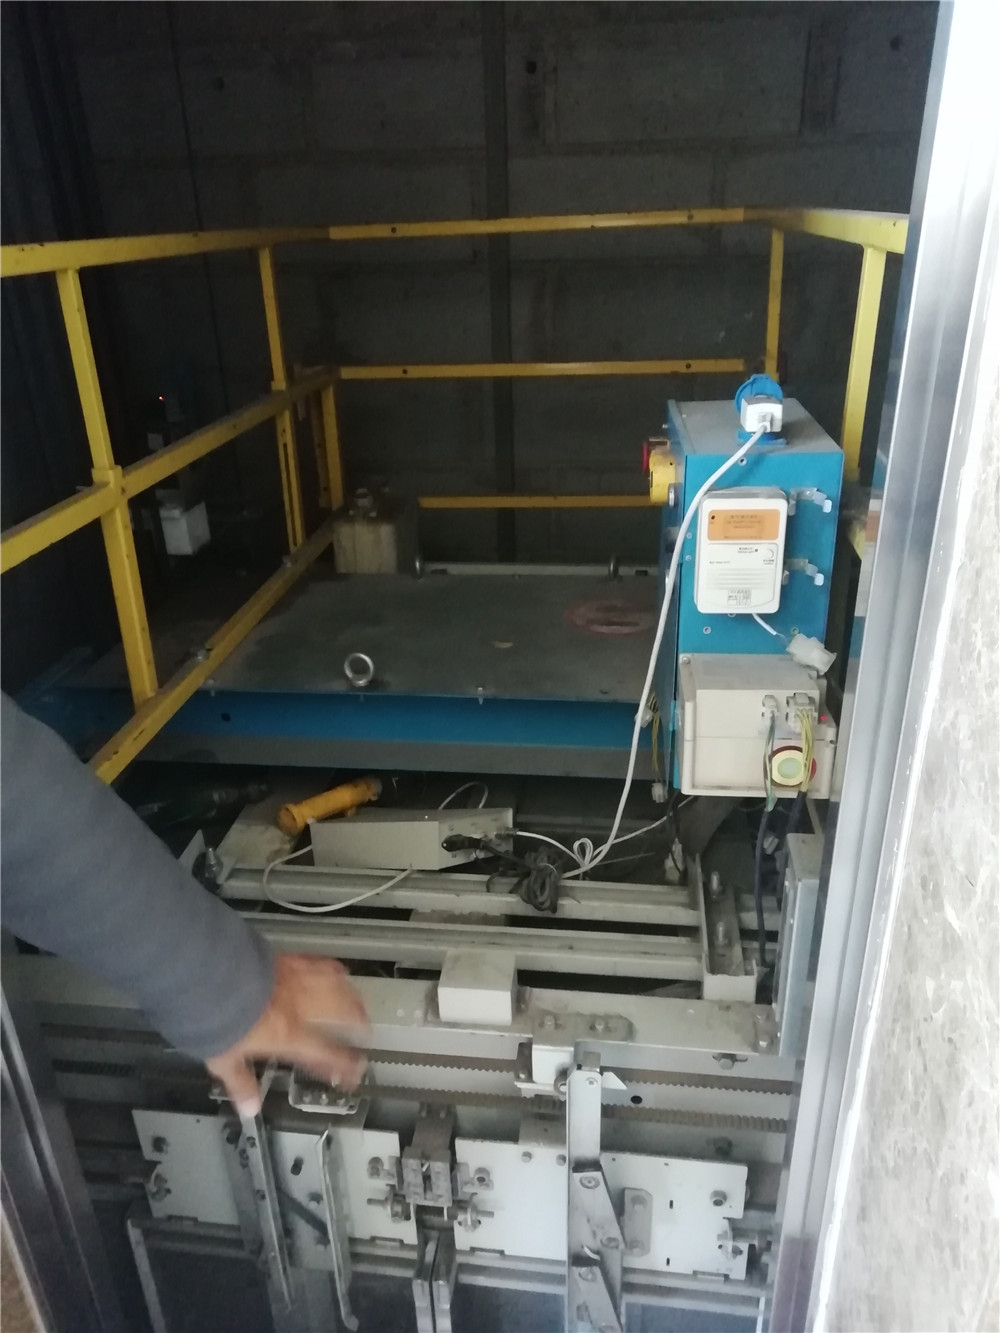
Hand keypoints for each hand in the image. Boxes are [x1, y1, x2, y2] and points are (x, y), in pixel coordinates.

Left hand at [206, 953, 369, 1116]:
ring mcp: (296, 982)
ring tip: (359, 1002)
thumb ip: (241, 1083)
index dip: (346, 1066)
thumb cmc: (219, 1016)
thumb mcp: (225, 1060)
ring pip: (336, 988)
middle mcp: (299, 1008)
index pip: (327, 1055)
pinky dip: (332, 968)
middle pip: (341, 1016)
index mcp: (289, 1036)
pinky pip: (318, 964)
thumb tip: (248, 1106)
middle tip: (365, 1031)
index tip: (355, 1072)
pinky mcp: (288, 962)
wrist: (213, 977)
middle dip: (358, 1025)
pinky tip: (337, 968)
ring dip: (351, 997)